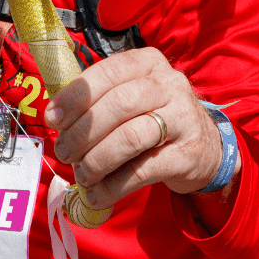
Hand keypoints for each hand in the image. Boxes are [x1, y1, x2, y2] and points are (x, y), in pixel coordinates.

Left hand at [45, 48, 232, 210]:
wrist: (206, 147)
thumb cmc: (155, 117)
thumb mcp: (133, 97)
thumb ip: (98, 99)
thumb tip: (54, 117)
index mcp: (149, 63)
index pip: (108, 72)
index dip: (76, 96)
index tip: (52, 118)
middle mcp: (169, 84)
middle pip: (118, 104)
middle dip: (83, 132)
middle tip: (65, 152)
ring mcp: (183, 118)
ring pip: (130, 137)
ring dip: (97, 160)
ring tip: (81, 174)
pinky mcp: (187, 154)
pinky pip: (143, 171)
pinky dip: (113, 186)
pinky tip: (97, 195)